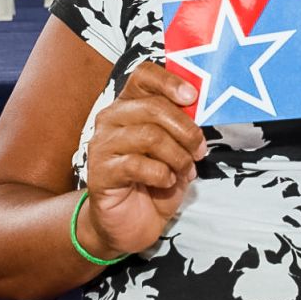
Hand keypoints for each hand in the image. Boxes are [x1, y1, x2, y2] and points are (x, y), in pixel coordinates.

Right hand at [78, 61, 205, 257]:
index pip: (143, 76)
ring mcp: (103, 145)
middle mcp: (112, 119)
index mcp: (130, 105)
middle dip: (186, 130)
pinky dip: (162, 174)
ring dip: (177, 156)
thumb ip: (183, 127)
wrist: (129, 223)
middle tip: (199, 150)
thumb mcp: (176, 149)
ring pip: (150, 136)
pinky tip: (166, 182)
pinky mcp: (100, 172)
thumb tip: (200, 109)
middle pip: (153, 107)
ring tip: (185, 170)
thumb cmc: (154, 181)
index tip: (192, 97)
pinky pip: (137, 165)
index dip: (169, 81)